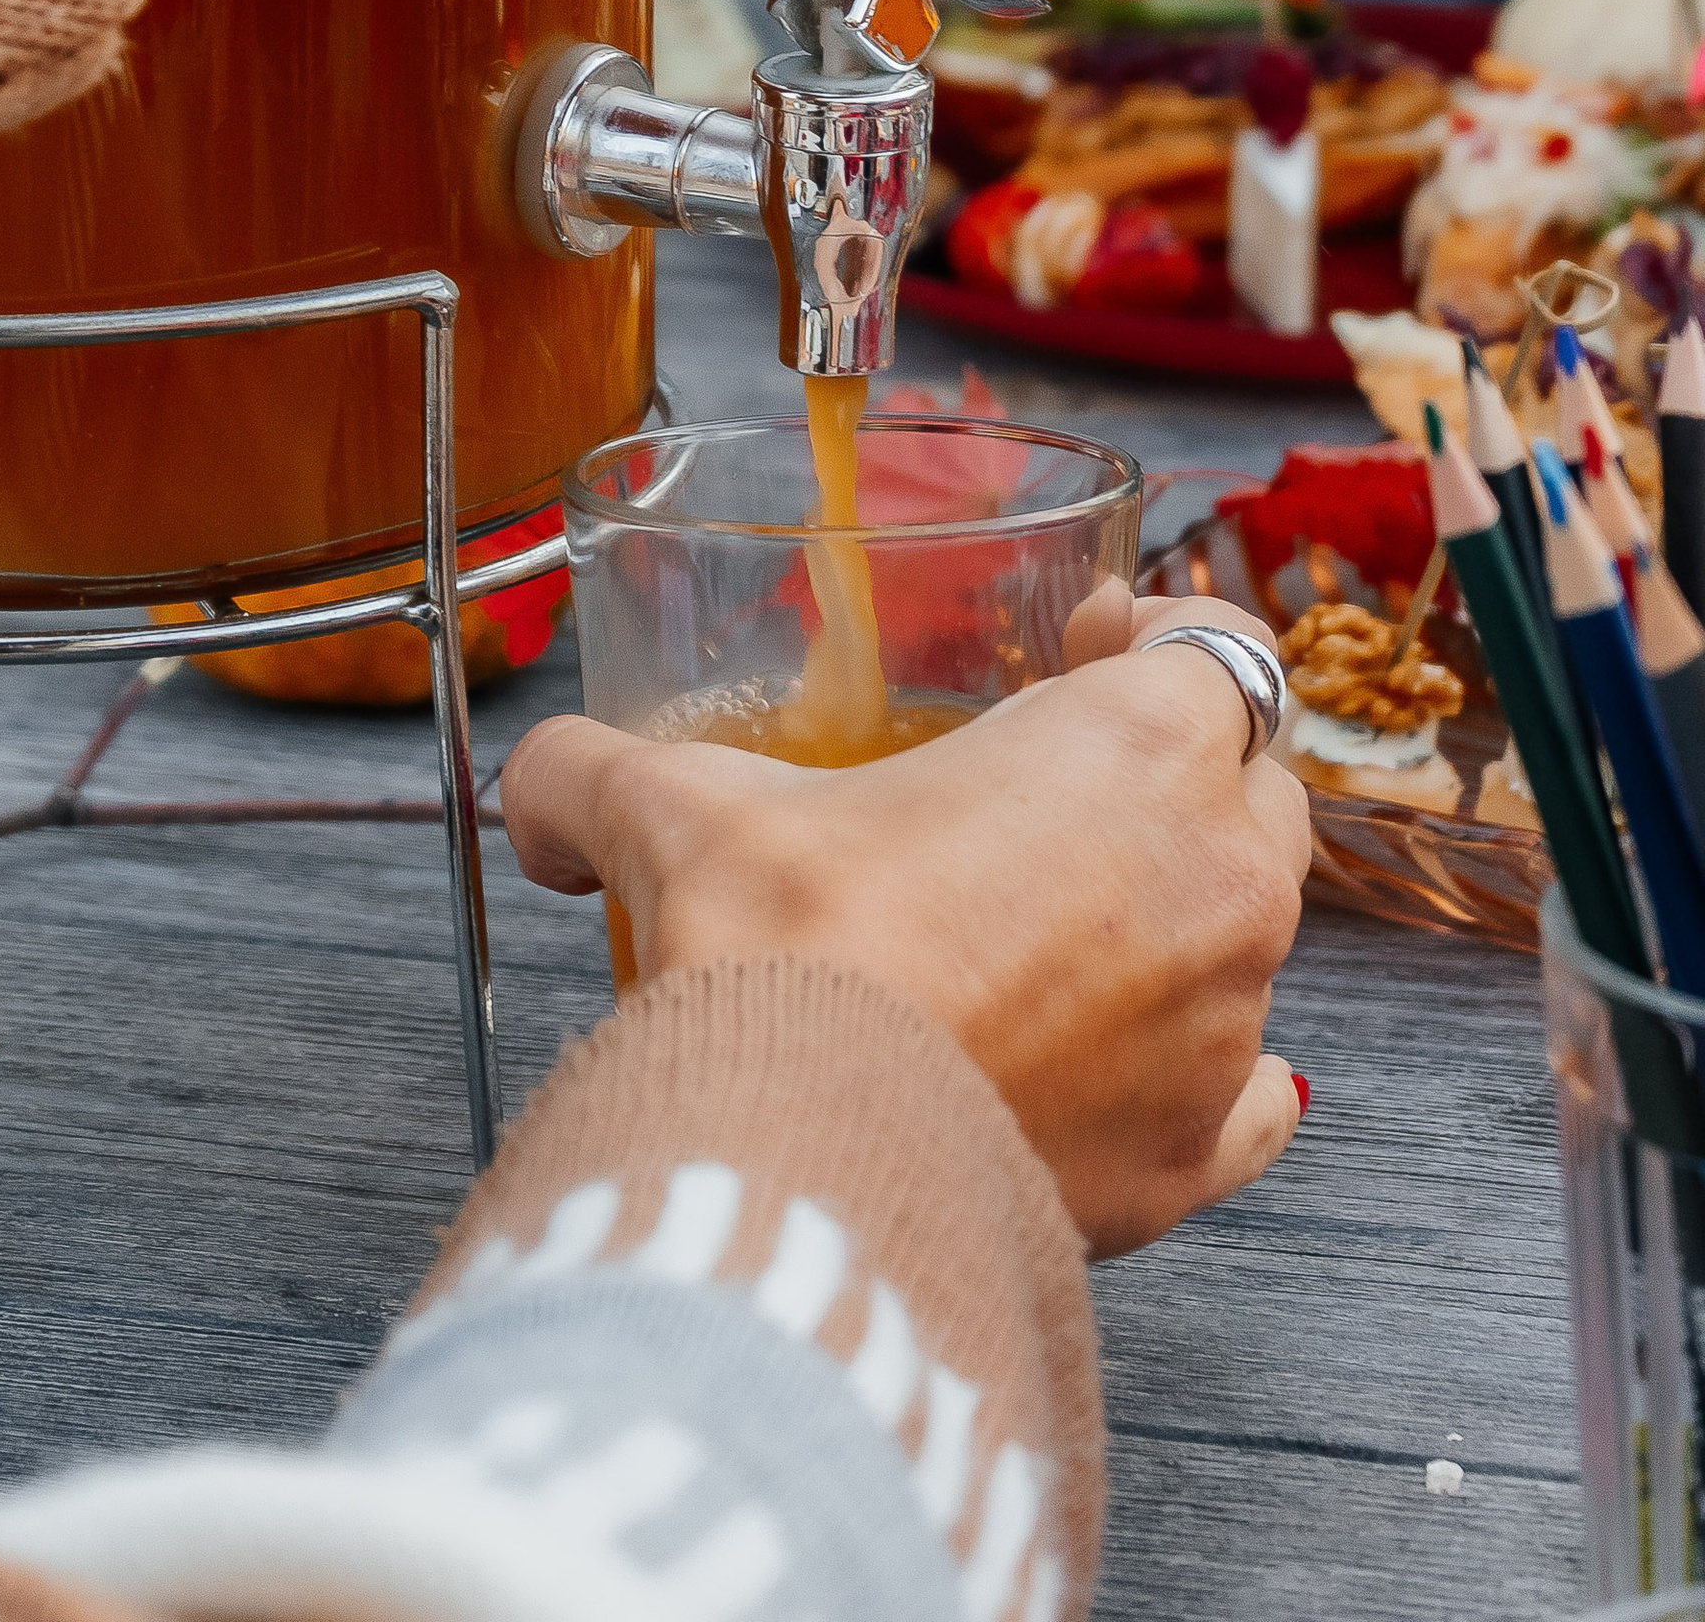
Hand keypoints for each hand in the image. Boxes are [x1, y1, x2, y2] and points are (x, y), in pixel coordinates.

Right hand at [501, 591, 1309, 1256]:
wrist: (805, 1155)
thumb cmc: (782, 944)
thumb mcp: (671, 805)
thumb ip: (594, 773)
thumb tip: (537, 794)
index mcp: (1138, 747)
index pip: (1219, 651)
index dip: (1159, 637)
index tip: (1090, 646)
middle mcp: (1222, 878)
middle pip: (1254, 786)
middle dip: (1180, 770)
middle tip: (1063, 781)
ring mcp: (1226, 1026)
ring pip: (1252, 936)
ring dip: (1179, 915)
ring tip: (1058, 927)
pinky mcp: (1198, 1158)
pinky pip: (1258, 1100)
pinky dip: (1220, 1079)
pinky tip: (1146, 1067)